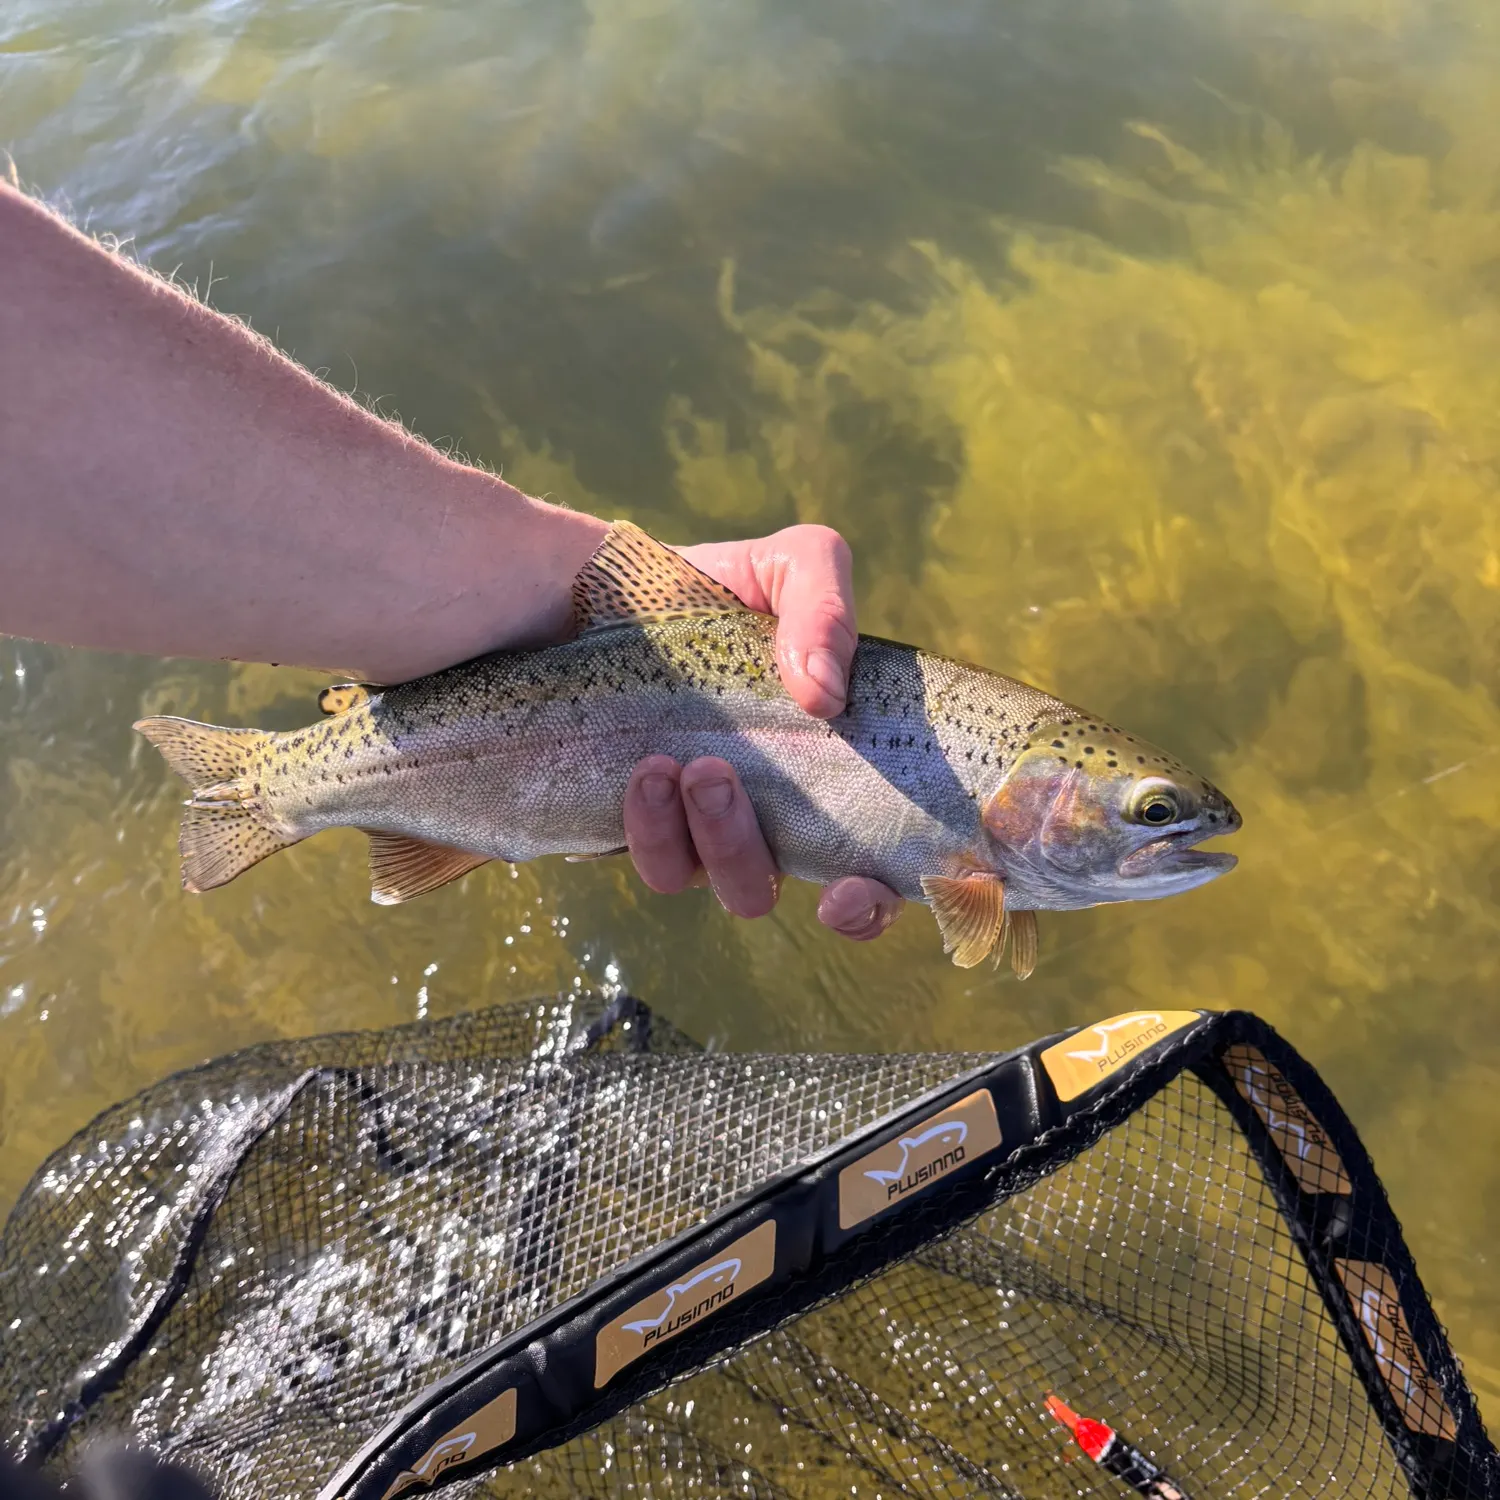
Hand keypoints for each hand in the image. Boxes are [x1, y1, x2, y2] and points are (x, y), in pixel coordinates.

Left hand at [623, 524, 904, 941]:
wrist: (621, 585)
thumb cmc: (730, 586)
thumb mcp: (797, 566)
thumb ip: (828, 610)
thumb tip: (825, 696)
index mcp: (837, 775)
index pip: (875, 874)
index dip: (872, 904)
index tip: (848, 891)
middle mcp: (777, 819)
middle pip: (780, 891)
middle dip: (748, 853)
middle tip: (715, 775)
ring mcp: (707, 831)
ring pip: (719, 884)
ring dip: (701, 838)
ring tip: (672, 764)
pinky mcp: (647, 827)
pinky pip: (659, 864)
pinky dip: (651, 828)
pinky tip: (644, 771)